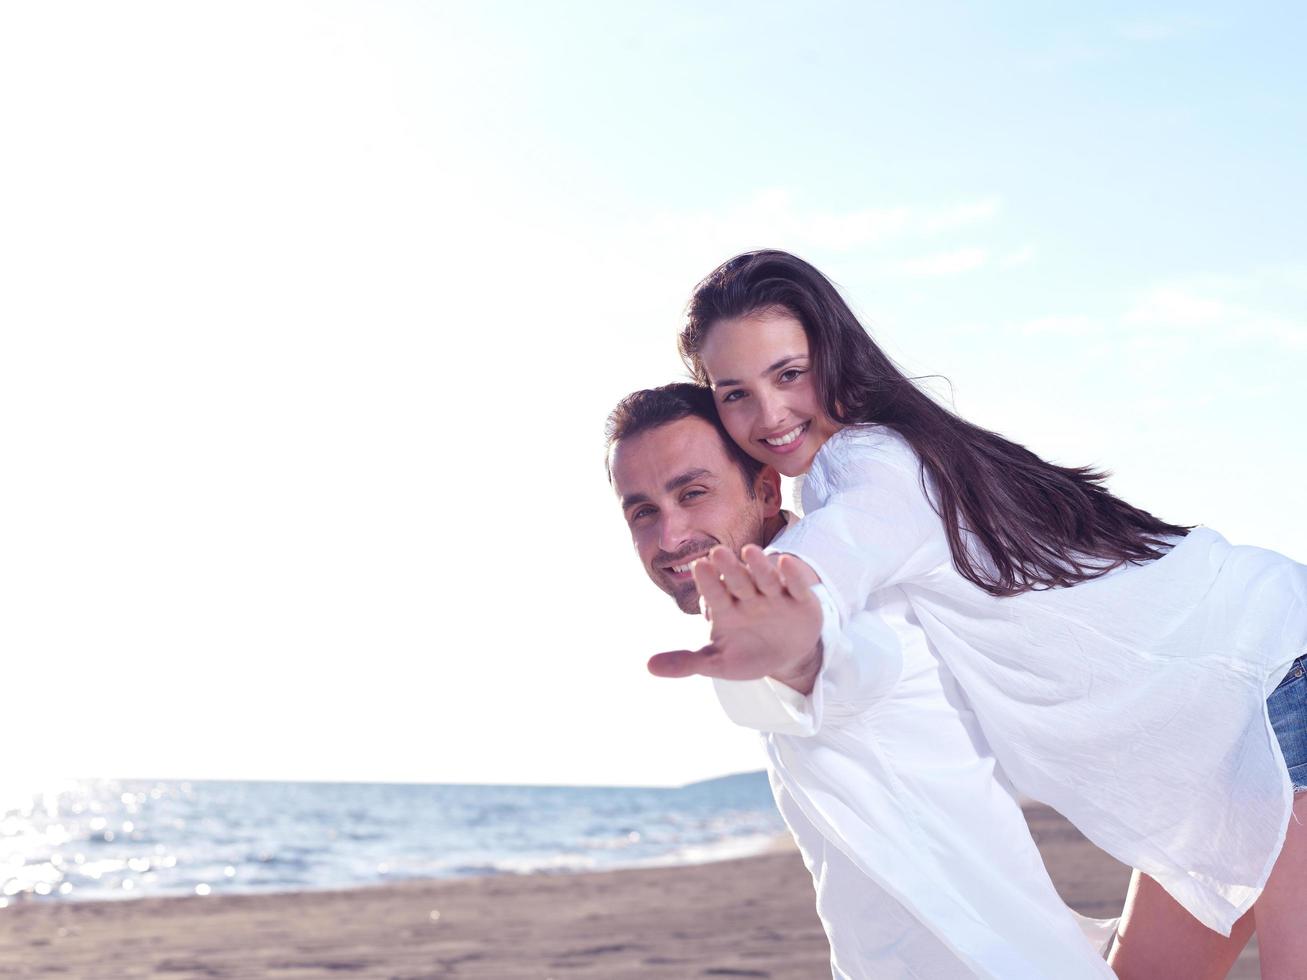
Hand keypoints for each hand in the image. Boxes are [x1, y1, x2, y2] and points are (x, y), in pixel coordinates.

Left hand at [647, 544, 823, 694]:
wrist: (784, 658)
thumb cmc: (746, 654)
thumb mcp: (717, 662)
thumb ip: (686, 663)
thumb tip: (649, 666)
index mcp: (725, 607)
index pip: (713, 593)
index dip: (707, 582)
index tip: (698, 566)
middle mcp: (748, 596)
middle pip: (737, 580)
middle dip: (728, 569)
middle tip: (716, 553)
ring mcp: (774, 595)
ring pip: (765, 578)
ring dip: (758, 565)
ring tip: (749, 552)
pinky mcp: (801, 600)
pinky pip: (796, 585)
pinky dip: (793, 575)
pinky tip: (786, 562)